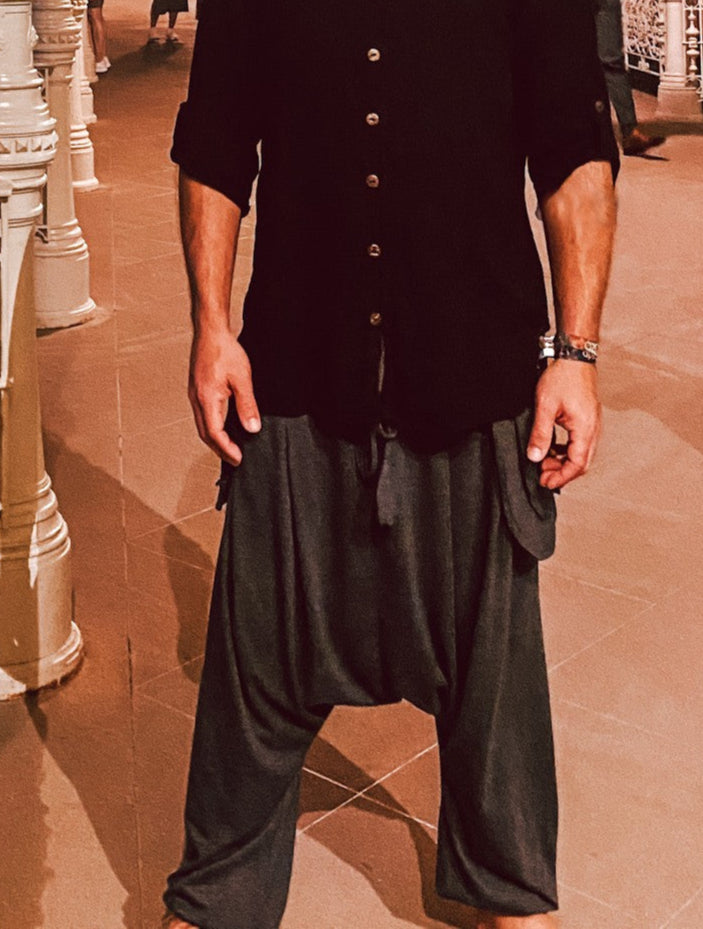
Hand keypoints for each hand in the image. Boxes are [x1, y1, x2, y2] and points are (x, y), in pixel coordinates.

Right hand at [188, 328, 260, 465]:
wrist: (211, 331)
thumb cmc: (225, 350)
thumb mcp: (242, 378)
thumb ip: (247, 405)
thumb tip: (252, 428)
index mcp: (206, 398)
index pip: (214, 433)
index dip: (227, 449)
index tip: (239, 459)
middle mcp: (197, 399)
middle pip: (205, 433)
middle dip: (220, 449)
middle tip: (235, 459)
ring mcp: (195, 395)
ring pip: (202, 425)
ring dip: (215, 439)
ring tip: (230, 448)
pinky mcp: (197, 390)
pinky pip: (202, 415)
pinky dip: (212, 427)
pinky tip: (223, 427)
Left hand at [527, 361, 600, 489]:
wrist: (575, 357)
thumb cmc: (563, 377)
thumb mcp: (545, 407)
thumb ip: (540, 434)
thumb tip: (535, 457)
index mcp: (585, 428)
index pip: (577, 463)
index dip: (562, 477)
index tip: (547, 483)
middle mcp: (593, 429)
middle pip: (582, 462)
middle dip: (562, 472)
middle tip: (543, 476)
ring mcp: (592, 424)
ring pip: (581, 453)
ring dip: (563, 462)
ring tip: (544, 462)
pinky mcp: (587, 419)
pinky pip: (579, 443)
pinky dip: (566, 451)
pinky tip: (552, 449)